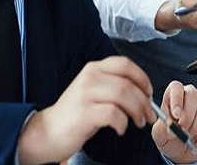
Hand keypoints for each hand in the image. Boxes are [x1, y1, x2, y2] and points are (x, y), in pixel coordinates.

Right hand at [17, 56, 155, 164]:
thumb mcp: (93, 91)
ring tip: (138, 123)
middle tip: (148, 115)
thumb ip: (114, 86)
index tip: (149, 92)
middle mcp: (90, 77)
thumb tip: (143, 94)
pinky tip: (120, 129)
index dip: (142, 78)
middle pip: (128, 82)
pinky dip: (122, 123)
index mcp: (94, 69)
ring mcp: (86, 94)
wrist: (46, 132)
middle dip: (144, 101)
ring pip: (124, 95)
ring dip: (137, 111)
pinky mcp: (84, 112)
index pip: (125, 64)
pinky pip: (113, 114)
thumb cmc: (74, 115)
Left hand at [152, 81, 196, 162]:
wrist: (179, 150)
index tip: (176, 114)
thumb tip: (170, 128)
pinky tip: (196, 143)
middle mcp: (188, 95)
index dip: (177, 99)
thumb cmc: (168, 137)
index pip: (176, 87)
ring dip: (195, 127)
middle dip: (187, 116)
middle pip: (192, 94)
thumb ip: (161, 129)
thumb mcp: (158, 135)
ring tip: (187, 137)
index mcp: (172, 95)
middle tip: (182, 130)